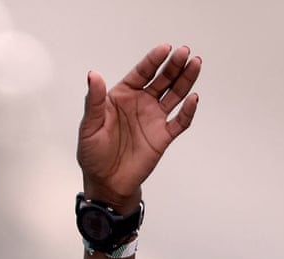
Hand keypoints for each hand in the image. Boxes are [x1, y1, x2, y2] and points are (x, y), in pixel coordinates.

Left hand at [77, 44, 201, 210]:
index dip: (153, 61)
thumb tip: (93, 75)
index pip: (141, 73)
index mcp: (123, 97)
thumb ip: (93, 101)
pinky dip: (188, 110)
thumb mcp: (89, 127)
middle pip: (162, 79)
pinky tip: (193, 99)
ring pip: (175, 94)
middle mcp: (141, 103)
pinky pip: (180, 121)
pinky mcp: (163, 136)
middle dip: (173, 65)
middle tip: (183, 53)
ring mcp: (154, 118)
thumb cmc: (93, 156)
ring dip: (185, 79)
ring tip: (194, 63)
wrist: (105, 184)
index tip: (164, 49)